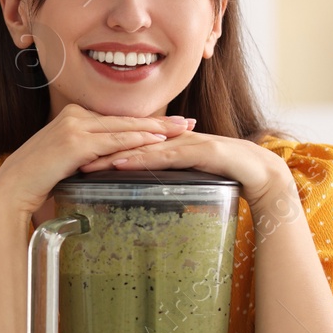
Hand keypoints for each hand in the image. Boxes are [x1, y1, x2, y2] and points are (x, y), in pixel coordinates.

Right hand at [0, 103, 194, 217]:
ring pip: (125, 127)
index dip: (144, 122)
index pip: (116, 120)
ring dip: (157, 129)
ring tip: (182, 130)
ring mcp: (75, 127)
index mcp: (72, 117)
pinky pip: (114, 142)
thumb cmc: (36, 182)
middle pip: (125, 119)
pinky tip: (159, 142)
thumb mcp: (66, 163)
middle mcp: (74, 116)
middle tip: (187, 122)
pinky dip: (138, 141)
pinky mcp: (76, 142)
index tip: (168, 126)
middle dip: (159, 122)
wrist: (12, 188)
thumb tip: (108, 166)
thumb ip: (87, 158)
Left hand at [83, 124, 290, 207]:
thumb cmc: (224, 177)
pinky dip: (143, 159)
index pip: (129, 142)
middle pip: (130, 140)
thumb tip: (141, 195)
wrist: (263, 175)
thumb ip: (164, 180)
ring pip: (144, 145)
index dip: (101, 148)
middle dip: (99, 148)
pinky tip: (122, 163)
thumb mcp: (185, 178)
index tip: (73, 158)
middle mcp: (174, 138)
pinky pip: (166, 155)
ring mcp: (188, 142)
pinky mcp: (201, 151)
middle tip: (69, 159)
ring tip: (86, 162)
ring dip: (113, 152)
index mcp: (168, 143)